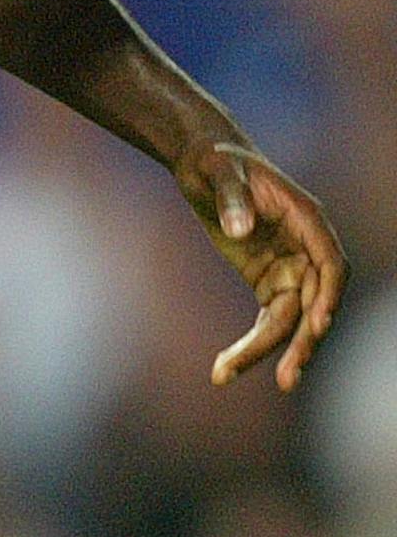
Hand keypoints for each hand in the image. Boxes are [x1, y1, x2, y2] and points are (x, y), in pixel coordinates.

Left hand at [175, 142, 348, 390]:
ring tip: (229, 375)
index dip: (327, 294)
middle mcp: (306, 247)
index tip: (317, 322)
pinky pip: (268, 319)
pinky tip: (227, 368)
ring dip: (272, 352)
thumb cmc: (216, 161)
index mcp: (306, 219)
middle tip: (287, 376)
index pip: (330, 263)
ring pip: (291, 319)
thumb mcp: (219, 171)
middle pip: (315, 301)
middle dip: (303, 339)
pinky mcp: (268, 280)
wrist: (205, 162)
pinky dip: (253, 344)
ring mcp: (290, 267)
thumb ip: (232, 198)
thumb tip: (240, 230)